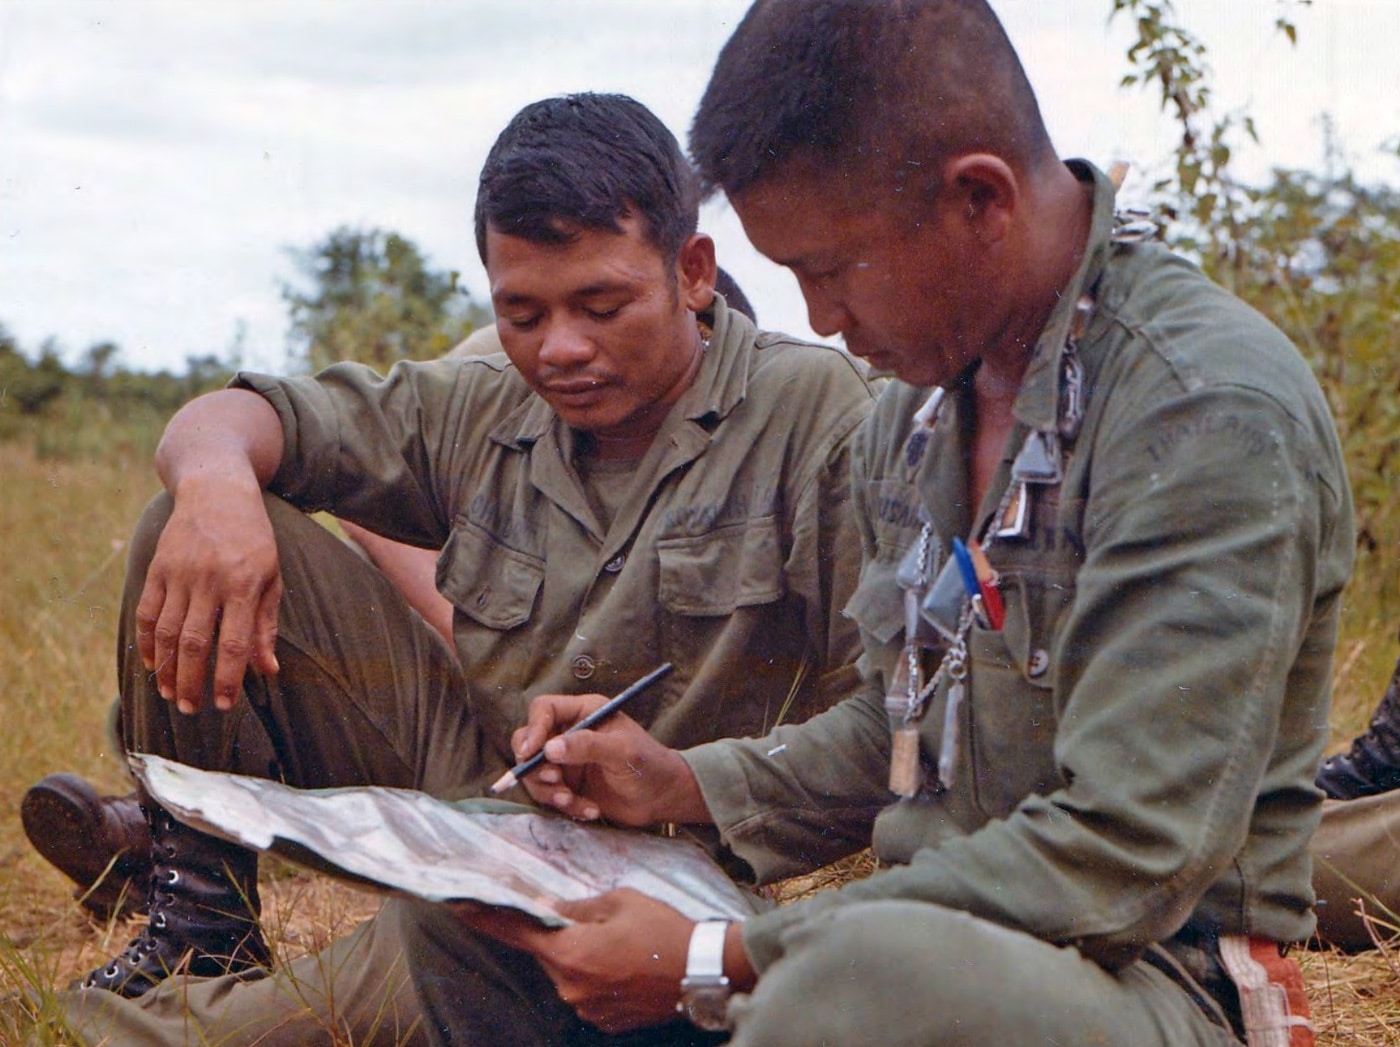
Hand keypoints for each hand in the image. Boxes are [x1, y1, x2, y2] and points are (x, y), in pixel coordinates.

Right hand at [135, 480, 281, 713]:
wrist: (216, 490)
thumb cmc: (253, 538)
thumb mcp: (271, 576)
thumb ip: (265, 624)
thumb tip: (268, 671)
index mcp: (243, 584)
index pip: (233, 643)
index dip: (227, 678)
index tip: (223, 706)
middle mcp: (209, 580)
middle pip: (195, 643)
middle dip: (192, 682)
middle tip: (191, 710)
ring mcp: (179, 573)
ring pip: (167, 632)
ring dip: (167, 669)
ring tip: (171, 695)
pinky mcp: (157, 568)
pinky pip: (146, 612)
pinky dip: (147, 642)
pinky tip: (153, 665)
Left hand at [455, 889, 692, 1033]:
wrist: (702, 972)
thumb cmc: (663, 929)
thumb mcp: (619, 901)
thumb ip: (577, 907)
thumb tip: (549, 910)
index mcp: (569, 953)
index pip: (515, 932)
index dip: (484, 917)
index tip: (457, 905)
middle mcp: (569, 987)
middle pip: (547, 955)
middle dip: (560, 937)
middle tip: (596, 922)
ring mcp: (586, 1009)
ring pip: (569, 974)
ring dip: (584, 957)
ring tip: (623, 944)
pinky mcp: (605, 1022)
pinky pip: (588, 993)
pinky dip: (599, 977)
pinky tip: (628, 965)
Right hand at [508, 693, 707, 825]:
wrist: (661, 798)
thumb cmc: (648, 765)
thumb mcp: (622, 751)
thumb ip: (588, 746)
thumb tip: (549, 748)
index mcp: (583, 712)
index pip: (544, 709)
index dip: (533, 728)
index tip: (532, 752)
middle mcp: (569, 733)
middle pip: (527, 740)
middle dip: (534, 764)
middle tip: (554, 780)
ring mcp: (566, 761)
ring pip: (534, 772)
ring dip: (549, 791)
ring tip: (573, 801)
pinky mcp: (567, 785)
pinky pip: (549, 795)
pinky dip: (565, 805)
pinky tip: (590, 810)